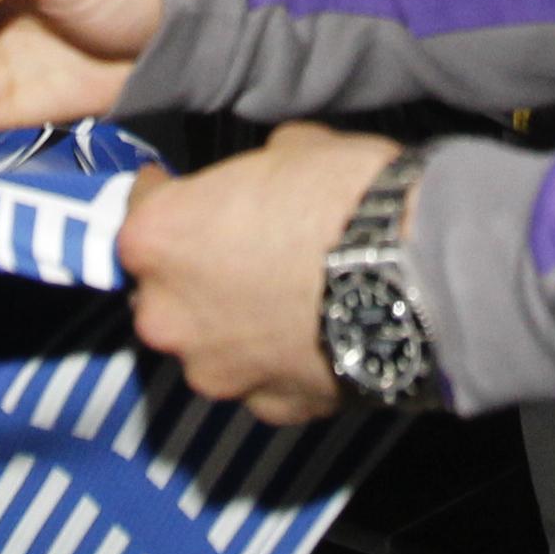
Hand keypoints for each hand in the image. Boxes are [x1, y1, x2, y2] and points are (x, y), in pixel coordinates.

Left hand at [119, 122, 401, 423]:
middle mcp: (166, 314)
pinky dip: (279, 361)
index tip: (181, 187)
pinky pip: (261, 379)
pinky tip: (316, 333)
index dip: (166, 193)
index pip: (138, 207)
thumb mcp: (291, 146)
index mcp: (157, 238)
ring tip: (288, 300)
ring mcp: (214, 371)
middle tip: (244, 249)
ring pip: (209, 345)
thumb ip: (252, 171)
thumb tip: (265, 177)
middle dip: (195, 272)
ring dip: (234, 325)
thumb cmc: (344, 197)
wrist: (415, 272)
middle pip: (163, 290)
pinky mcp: (268, 408)